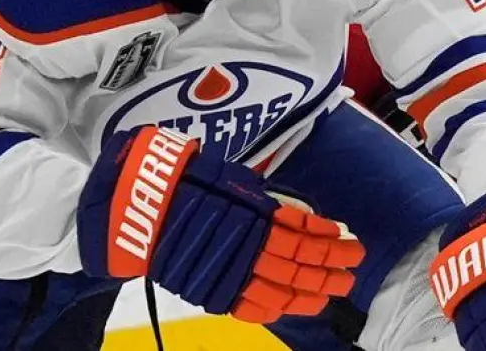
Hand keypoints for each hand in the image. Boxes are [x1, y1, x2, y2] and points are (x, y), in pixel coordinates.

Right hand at [78, 126, 364, 322]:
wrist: (132, 206)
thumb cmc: (182, 180)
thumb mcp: (230, 178)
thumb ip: (261, 200)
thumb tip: (296, 218)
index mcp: (253, 212)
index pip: (303, 233)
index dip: (329, 241)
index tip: (352, 241)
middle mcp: (245, 242)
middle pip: (298, 262)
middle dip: (330, 268)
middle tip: (353, 271)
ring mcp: (228, 268)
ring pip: (280, 287)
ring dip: (311, 290)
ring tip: (334, 290)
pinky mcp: (209, 287)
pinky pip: (248, 304)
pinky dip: (274, 307)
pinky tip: (295, 306)